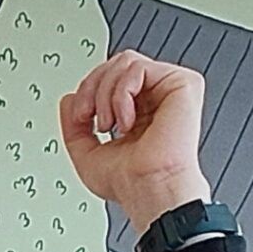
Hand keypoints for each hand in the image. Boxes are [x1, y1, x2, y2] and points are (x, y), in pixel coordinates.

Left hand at [59, 51, 209, 231]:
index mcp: (139, 109)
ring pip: (125, 62)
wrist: (147, 189)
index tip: (79, 117)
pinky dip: (121, 95)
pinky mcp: (183, 84)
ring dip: (105, 93)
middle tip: (87, 117)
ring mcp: (170, 88)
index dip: (87, 90)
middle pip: (116, 63)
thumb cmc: (127, 181)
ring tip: (108, 123)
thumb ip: (74, 125)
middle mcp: (156, 97)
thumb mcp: (86, 152)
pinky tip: (126, 121)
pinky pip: (138, 68)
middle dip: (92, 87)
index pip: (110, 76)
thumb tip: (69, 99)